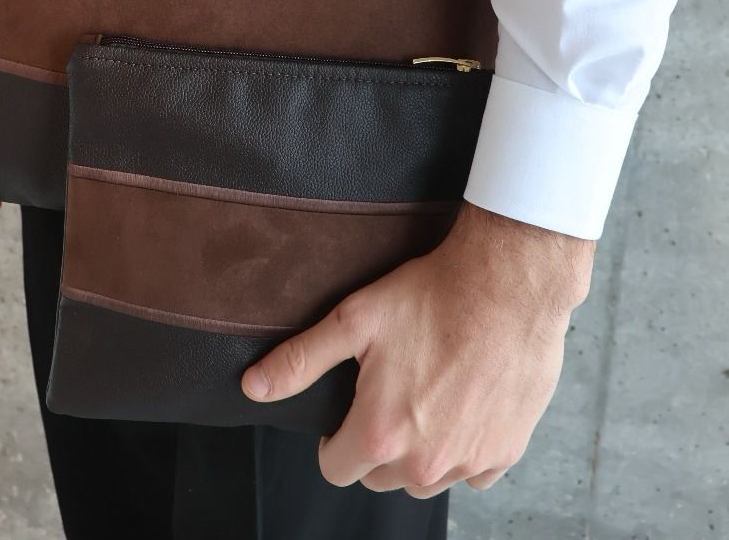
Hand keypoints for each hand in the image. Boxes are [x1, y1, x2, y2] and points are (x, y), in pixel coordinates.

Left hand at [240, 201, 594, 497]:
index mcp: (381, 434)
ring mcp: (468, 462)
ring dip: (419, 450)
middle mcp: (424, 463)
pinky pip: (471, 471)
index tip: (348, 405)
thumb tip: (253, 387)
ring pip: (424, 479)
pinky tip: (463, 400)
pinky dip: (463, 446)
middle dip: (375, 443)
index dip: (334, 437)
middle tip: (388, 389)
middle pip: (379, 478)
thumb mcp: (354, 318)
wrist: (509, 283)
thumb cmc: (433, 296)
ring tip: (426, 391)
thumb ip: (301, 360)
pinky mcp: (505, 452)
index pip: (335, 469)